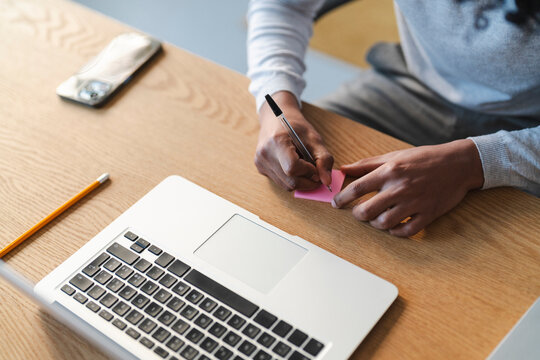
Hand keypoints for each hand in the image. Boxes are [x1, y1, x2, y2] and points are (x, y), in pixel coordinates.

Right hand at [254, 91, 333, 190]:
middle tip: (316, 172)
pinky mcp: (261, 168)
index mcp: (277, 141)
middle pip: (290, 181)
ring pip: (286, 185)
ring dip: (300, 181)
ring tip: (305, 167)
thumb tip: (327, 181)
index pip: (293, 168)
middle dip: (307, 181)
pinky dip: (292, 178)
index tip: (316, 167)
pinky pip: (281, 182)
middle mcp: (265, 154)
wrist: (276, 118)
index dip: (309, 171)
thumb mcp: (314, 138)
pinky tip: (294, 166)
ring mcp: (260, 163)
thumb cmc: (296, 126)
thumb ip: (324, 159)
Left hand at [332, 139, 483, 236]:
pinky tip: (394, 226)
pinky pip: (406, 231)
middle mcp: (400, 188)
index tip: (336, 204)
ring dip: (376, 224)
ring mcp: (415, 203)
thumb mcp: (393, 156)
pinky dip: (396, 232)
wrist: (458, 163)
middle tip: (358, 213)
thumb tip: (343, 170)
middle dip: (357, 215)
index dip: (342, 198)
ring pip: (384, 224)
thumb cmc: (423, 158)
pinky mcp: (428, 214)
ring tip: (376, 219)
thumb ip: (366, 164)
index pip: (357, 188)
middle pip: (367, 211)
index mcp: (389, 171)